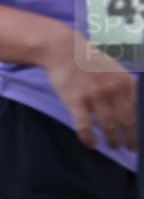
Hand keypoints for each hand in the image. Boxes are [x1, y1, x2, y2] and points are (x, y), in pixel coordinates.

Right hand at [43, 31, 136, 149]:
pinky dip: (88, 138)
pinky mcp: (75, 101)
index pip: (139, 111)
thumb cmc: (89, 60)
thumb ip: (125, 87)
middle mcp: (113, 90)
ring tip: (113, 146)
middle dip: (130, 138)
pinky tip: (90, 144)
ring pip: (108, 126)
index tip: (140, 137)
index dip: (140, 127)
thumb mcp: (115, 70)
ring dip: (112, 139)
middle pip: (126, 121)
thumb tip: (136, 106)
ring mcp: (94, 96)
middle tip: (130, 147)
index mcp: (125, 82)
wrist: (62, 50)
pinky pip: (84, 125)